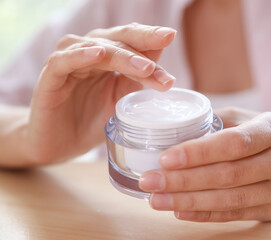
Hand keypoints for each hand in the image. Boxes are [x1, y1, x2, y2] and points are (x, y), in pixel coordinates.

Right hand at [26, 23, 176, 164]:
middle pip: (117, 38)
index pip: (131, 40)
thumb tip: (163, 64)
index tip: (171, 36)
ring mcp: (68, 63)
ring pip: (96, 48)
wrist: (60, 145)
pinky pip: (64, 61)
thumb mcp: (121, 99)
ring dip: (122, 55)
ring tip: (144, 66)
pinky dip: (81, 56)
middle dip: (143, 40)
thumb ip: (137, 79)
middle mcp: (88, 53)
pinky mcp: (50, 78)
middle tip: (165, 40)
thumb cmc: (91, 120)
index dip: (150, 37)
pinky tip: (99, 55)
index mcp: (107, 57)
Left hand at [139, 107, 270, 221]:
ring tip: (156, 200)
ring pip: (229, 199)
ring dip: (188, 201)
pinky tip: (180, 211)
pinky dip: (204, 215)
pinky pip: (235, 214)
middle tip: (150, 181)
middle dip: (183, 180)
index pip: (234, 142)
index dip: (199, 152)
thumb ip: (219, 120)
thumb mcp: (254, 118)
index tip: (165, 158)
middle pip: (228, 174)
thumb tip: (175, 127)